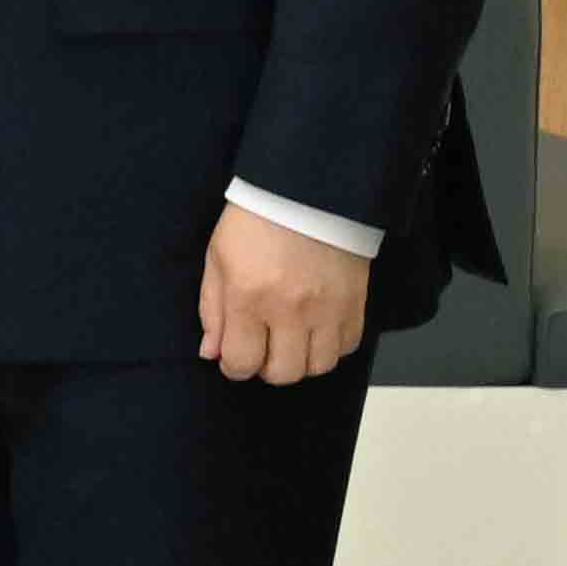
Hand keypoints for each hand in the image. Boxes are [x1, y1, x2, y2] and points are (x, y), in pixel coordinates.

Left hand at [200, 197, 375, 388]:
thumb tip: (211, 353)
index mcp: (248, 297)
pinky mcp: (355, 303)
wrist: (305, 192)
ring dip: (301, 362)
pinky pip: (347, 347)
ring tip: (290, 341)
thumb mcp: (217, 260)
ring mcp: (328, 309)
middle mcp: (290, 309)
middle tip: (262, 349)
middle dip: (267, 368)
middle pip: (283, 373)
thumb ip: (212, 311)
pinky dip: (331, 347)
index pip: (242, 362)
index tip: (234, 357)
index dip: (233, 367)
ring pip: (319, 366)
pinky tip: (316, 330)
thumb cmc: (254, 222)